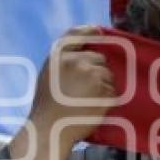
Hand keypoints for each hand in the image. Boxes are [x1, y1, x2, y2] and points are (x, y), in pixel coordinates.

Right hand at [8, 25, 114, 159]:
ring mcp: (94, 75)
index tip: (97, 31)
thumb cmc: (47, 105)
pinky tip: (94, 106)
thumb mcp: (48, 75)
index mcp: (59, 56)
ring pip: (108, 74)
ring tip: (88, 99)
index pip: (77, 35)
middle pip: (99, 58)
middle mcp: (77, 61)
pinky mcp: (105, 91)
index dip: (89, 31)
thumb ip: (64, 61)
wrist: (51, 128)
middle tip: (85, 87)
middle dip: (97, 69)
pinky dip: (108, 97)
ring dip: (103, 84)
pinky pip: (113, 90)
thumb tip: (85, 52)